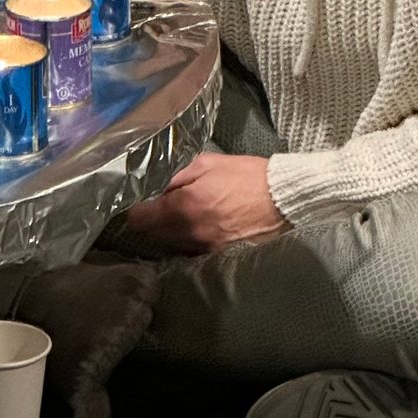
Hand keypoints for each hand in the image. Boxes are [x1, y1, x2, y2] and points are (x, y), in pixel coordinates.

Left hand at [121, 154, 288, 255]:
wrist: (283, 198)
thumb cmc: (247, 175)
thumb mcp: (208, 163)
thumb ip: (177, 175)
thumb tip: (157, 187)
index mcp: (184, 206)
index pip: (140, 219)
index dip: (134, 210)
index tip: (138, 201)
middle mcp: (190, 232)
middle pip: (152, 236)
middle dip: (150, 222)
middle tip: (156, 207)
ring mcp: (205, 246)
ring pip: (170, 245)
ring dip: (167, 233)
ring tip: (177, 216)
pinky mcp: (218, 254)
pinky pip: (190, 250)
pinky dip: (186, 241)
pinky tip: (195, 227)